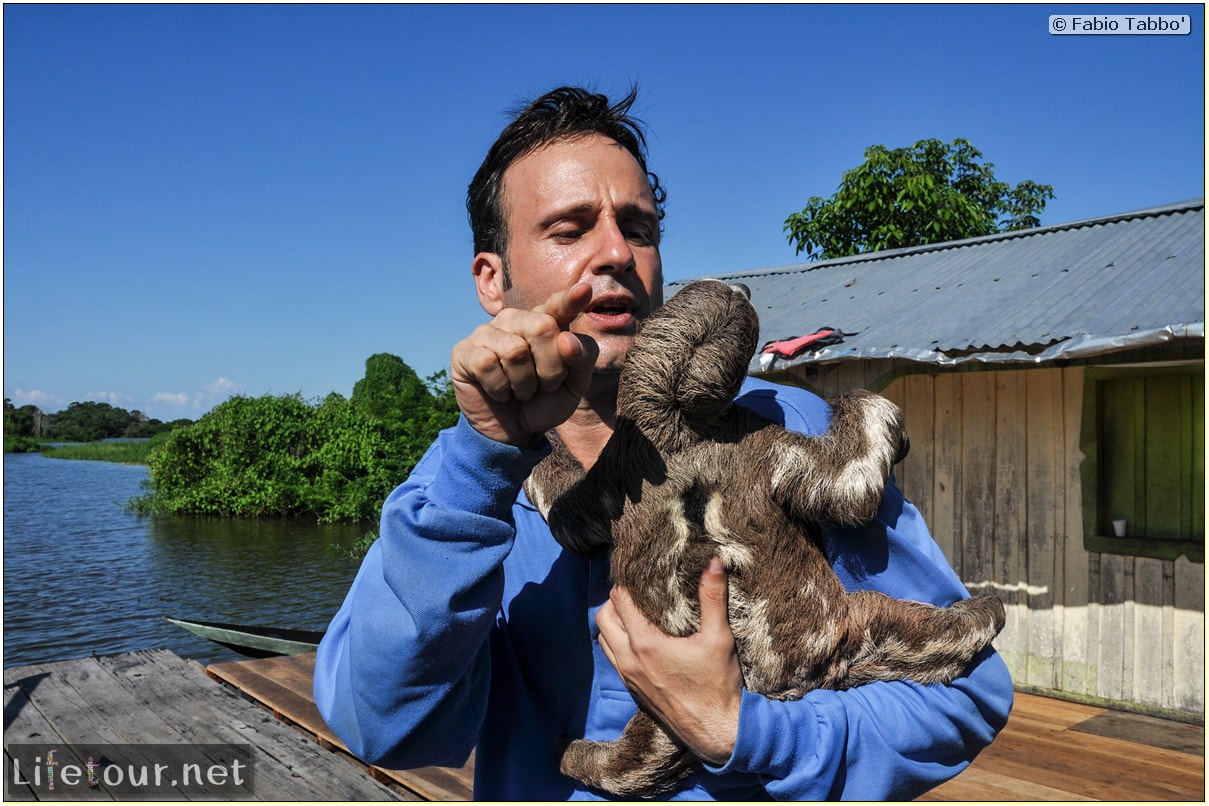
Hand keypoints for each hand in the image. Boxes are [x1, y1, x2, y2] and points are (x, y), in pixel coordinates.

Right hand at [450, 283, 599, 445]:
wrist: (513, 431)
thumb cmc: (544, 401)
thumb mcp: (574, 385)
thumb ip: (582, 359)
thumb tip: (566, 339)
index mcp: (545, 321)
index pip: (558, 306)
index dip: (569, 299)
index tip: (585, 289)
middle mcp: (515, 320)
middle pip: (542, 327)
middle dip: (551, 368)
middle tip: (543, 385)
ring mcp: (487, 332)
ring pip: (515, 350)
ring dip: (524, 384)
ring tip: (520, 390)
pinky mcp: (464, 351)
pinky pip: (487, 364)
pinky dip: (499, 388)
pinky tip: (498, 392)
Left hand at [596, 557, 742, 764]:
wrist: (717, 732)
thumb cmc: (718, 685)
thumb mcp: (719, 637)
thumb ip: (713, 597)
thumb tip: (714, 561)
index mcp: (645, 643)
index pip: (619, 600)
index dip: (627, 582)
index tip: (641, 573)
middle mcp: (629, 659)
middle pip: (604, 617)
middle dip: (616, 600)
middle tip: (637, 592)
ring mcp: (628, 677)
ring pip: (604, 639)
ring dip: (613, 623)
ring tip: (636, 613)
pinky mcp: (633, 689)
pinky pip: (612, 658)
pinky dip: (617, 643)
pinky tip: (640, 640)